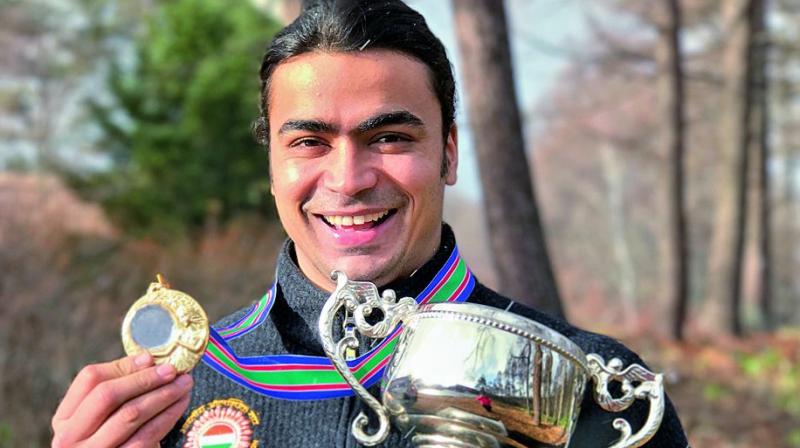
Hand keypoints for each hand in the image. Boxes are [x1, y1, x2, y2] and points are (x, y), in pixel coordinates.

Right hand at [52, 353, 192, 447]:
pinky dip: (168, 416)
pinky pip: (147, 435)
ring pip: (131, 414)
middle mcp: (70, 437)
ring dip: (163, 394)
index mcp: (64, 419)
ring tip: (184, 383)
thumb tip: (148, 359)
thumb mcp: (103, 418)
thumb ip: (118, 390)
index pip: (89, 379)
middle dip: (145, 378)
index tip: (150, 358)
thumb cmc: (112, 440)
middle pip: (108, 395)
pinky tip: (180, 404)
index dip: (122, 365)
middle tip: (172, 369)